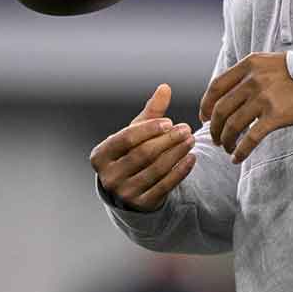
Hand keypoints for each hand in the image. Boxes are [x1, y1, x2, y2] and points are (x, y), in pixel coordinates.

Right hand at [88, 84, 195, 211]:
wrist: (128, 189)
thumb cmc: (131, 153)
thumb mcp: (136, 133)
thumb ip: (151, 112)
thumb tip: (165, 87)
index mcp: (100, 156)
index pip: (126, 138)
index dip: (149, 129)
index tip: (170, 122)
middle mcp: (109, 176)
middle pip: (143, 154)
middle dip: (168, 140)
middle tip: (186, 129)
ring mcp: (124, 193)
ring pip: (156, 170)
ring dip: (177, 153)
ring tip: (192, 140)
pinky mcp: (142, 204)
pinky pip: (165, 186)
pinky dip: (180, 171)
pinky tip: (192, 158)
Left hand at [199, 52, 292, 163]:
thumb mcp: (269, 64)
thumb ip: (248, 74)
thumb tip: (226, 96)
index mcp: (249, 65)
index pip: (216, 86)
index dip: (206, 104)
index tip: (205, 117)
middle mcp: (253, 80)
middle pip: (221, 109)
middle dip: (214, 128)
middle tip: (216, 139)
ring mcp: (264, 98)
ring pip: (232, 125)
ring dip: (226, 140)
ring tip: (227, 148)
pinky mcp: (275, 115)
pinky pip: (250, 138)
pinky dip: (240, 150)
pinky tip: (237, 158)